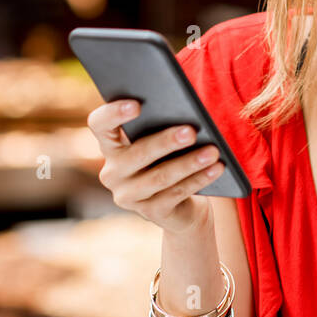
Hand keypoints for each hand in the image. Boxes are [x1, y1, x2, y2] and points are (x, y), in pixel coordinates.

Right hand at [87, 100, 223, 234]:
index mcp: (111, 145)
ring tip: (213, 151)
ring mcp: (128, 195)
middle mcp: (112, 172)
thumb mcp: (163, 141)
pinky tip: (216, 168)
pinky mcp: (150, 212)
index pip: (100, 124)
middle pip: (137, 153)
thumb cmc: (171, 158)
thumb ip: (162, 125)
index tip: (137, 104)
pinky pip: (176, 194)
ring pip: (160, 177)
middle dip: (166, 142)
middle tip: (191, 131)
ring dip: (189, 163)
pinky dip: (199, 179)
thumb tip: (185, 113)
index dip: (113, 113)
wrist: (181, 205)